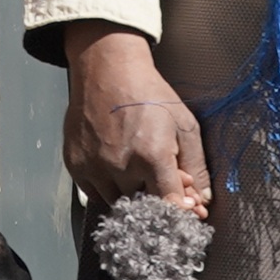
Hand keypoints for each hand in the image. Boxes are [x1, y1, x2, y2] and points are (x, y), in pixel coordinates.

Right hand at [53, 27, 202, 215]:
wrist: (108, 70)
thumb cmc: (148, 94)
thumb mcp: (184, 124)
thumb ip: (196, 166)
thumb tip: (203, 200)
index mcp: (152, 156)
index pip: (169, 205)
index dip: (179, 209)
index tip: (184, 206)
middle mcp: (121, 166)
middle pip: (144, 205)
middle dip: (155, 195)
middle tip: (156, 173)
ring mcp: (95, 167)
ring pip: (118, 202)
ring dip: (130, 193)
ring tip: (134, 165)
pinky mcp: (76, 165)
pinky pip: (94, 194)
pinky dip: (107, 187)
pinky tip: (115, 166)